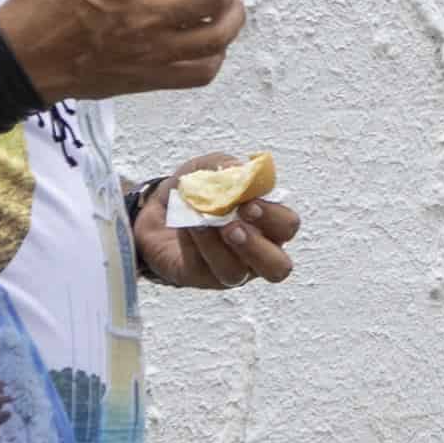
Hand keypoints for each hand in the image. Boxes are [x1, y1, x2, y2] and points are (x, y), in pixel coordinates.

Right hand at [0, 0, 242, 105]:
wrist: (23, 59)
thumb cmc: (41, 3)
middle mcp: (146, 16)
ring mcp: (153, 51)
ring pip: (218, 36)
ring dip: (234, 15)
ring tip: (230, 2)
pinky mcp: (151, 78)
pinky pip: (202, 72)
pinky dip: (216, 55)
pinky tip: (211, 40)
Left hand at [138, 156, 300, 287]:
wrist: (156, 211)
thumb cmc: (195, 192)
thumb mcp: (208, 169)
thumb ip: (226, 165)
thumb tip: (238, 169)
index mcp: (267, 224)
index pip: (287, 226)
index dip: (273, 217)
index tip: (248, 203)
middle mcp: (256, 253)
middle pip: (278, 266)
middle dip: (256, 246)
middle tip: (233, 226)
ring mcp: (230, 269)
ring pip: (236, 273)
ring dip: (218, 247)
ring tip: (201, 224)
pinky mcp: (201, 277)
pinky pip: (202, 269)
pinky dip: (193, 245)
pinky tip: (185, 226)